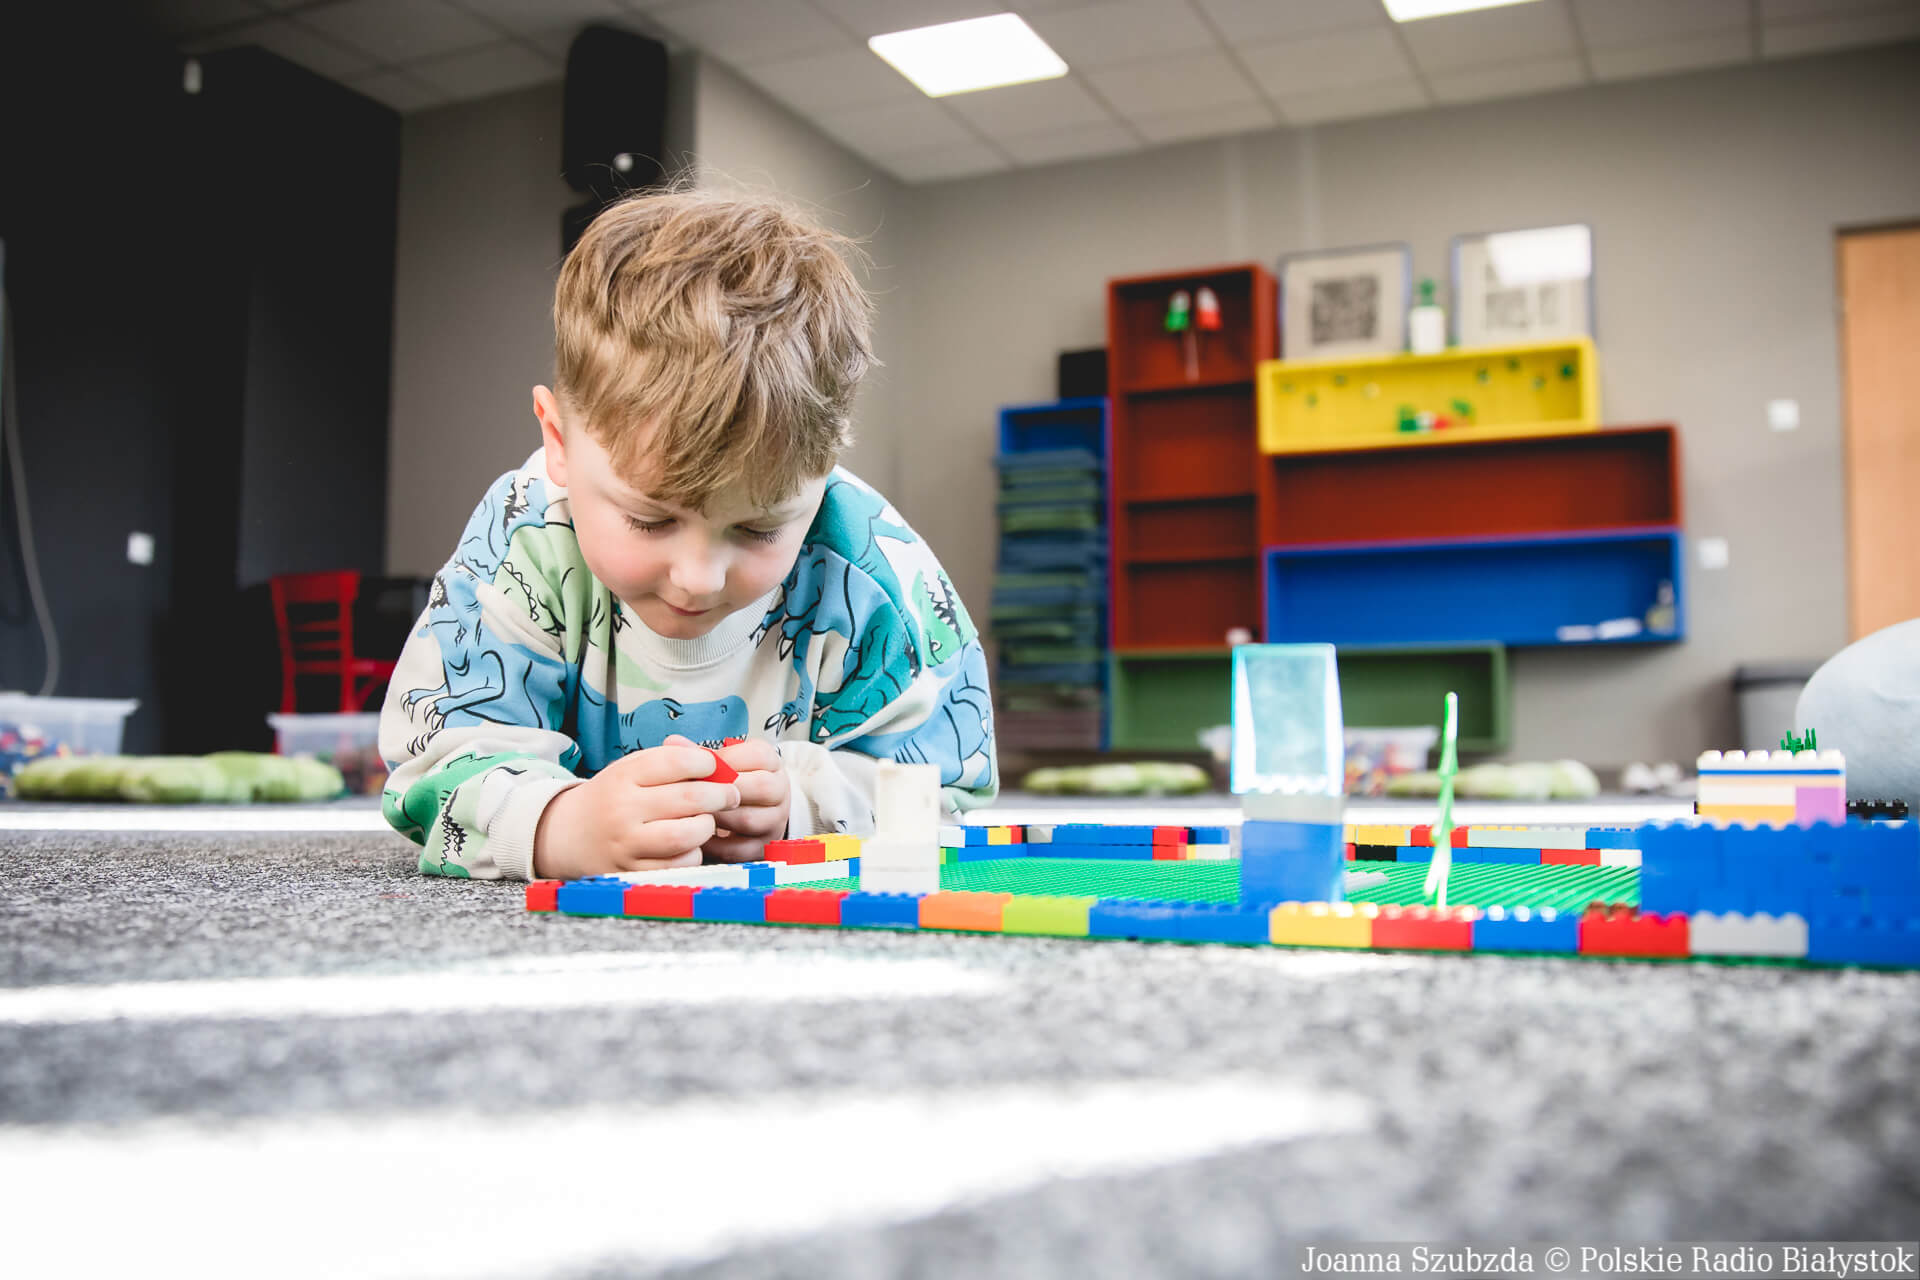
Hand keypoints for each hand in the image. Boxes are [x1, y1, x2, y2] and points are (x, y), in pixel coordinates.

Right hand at [531, 743, 740, 880]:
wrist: (568, 835)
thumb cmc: (612, 797)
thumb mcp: (629, 770)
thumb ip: (668, 761)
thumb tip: (715, 762)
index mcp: (623, 777)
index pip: (676, 761)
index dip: (705, 762)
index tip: (714, 766)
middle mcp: (622, 809)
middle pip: (689, 798)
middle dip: (721, 794)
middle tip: (731, 794)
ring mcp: (627, 843)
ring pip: (685, 834)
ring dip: (707, 825)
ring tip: (708, 820)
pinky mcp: (632, 870)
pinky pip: (678, 865)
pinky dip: (693, 854)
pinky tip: (691, 844)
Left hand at [665, 734, 790, 862]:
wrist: (759, 808)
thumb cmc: (736, 779)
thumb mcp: (726, 759)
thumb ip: (700, 752)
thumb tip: (672, 742)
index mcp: (772, 764)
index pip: (758, 756)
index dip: (726, 761)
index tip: (702, 766)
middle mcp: (779, 792)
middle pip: (761, 787)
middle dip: (722, 788)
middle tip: (695, 791)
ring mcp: (773, 821)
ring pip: (748, 820)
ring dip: (715, 816)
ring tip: (692, 812)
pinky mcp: (761, 847)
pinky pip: (738, 849)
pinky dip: (713, 844)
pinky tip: (695, 834)